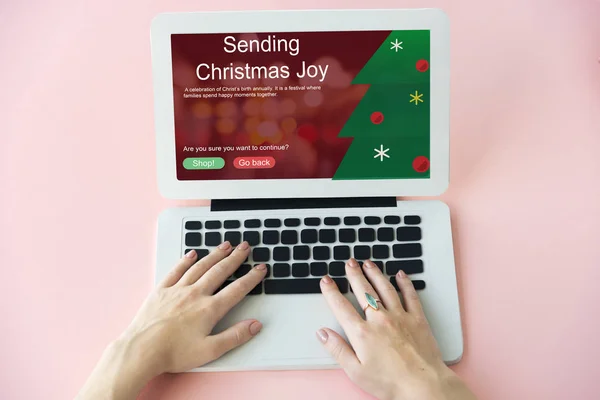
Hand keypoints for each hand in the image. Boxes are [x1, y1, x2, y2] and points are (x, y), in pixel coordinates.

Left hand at [77, 241, 266, 399]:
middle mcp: (195, 294)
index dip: (251, 278)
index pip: (237, 289)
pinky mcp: (161, 290)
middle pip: (220, 271)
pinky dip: (186, 261)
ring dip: (215, 254)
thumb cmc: (173, 353)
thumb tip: (254, 325)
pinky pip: (176, 270)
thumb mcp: (210, 351)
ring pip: (200, 266)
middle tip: (245, 247)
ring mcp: (177, 290)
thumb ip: (234, 336)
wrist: (141, 351)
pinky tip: (192, 254)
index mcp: (209, 309)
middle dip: (235, 258)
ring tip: (225, 245)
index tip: (260, 269)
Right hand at [317, 259, 475, 399]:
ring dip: (375, 273)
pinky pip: (410, 295)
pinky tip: (400, 274)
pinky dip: (404, 283)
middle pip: (363, 291)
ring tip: (368, 263)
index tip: (326, 281)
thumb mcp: (356, 371)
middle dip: (354, 275)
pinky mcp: (417, 319)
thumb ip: (337, 349)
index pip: (341, 306)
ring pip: (384, 288)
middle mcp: (380, 320)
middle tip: (349, 263)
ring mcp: (399, 317)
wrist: (423, 386)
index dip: (331, 292)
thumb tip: (322, 334)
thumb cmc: (391, 383)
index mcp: (362, 333)